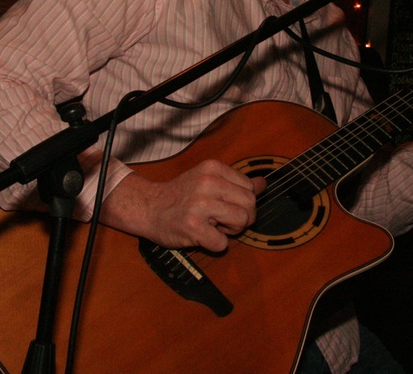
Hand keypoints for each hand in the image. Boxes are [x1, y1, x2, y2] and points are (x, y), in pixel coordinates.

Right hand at [101, 159, 265, 251]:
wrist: (148, 207)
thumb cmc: (181, 196)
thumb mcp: (208, 179)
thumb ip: (236, 182)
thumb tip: (263, 183)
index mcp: (213, 168)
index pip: (250, 188)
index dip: (242, 201)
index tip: (224, 204)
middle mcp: (207, 183)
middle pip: (250, 205)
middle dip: (241, 218)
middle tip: (221, 219)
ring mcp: (200, 205)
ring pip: (242, 222)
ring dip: (230, 230)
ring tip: (212, 225)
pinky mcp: (193, 227)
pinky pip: (223, 243)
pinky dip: (215, 244)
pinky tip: (202, 235)